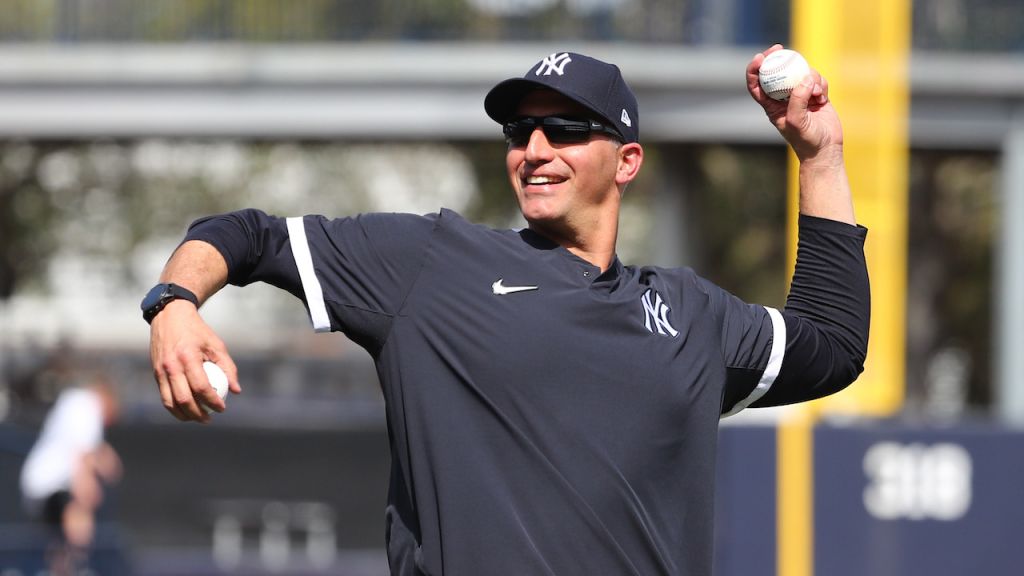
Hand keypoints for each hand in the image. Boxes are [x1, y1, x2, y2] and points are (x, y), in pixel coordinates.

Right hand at [150, 299, 239, 422]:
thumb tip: (236, 391)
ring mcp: (160, 371)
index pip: (201, 387)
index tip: (222, 408)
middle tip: (210, 418)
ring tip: (199, 418)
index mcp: (188, 357)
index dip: (212, 401)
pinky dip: (175, 407)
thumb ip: (228, 368)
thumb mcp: (216, 345)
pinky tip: (187, 410)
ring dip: (184, 415)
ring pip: (170, 402)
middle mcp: (171, 366)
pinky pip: (164, 396)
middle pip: (183, 399)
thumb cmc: (197, 332)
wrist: (170, 317)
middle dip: (198, 414)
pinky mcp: (155, 373)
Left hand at [746, 44, 842, 163]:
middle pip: (778, 71)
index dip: (754, 68)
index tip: (760, 57)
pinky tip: (823, 98)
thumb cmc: (806, 140)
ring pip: (800, 73)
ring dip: (809, 77)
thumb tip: (804, 79)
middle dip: (778, 58)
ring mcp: (800, 95)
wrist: (825, 150)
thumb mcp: (797, 121)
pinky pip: (817, 80)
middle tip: (781, 48)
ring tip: (816, 93)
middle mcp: (784, 98)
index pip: (756, 84)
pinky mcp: (816, 95)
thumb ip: (798, 100)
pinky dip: (820, 84)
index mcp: (771, 105)